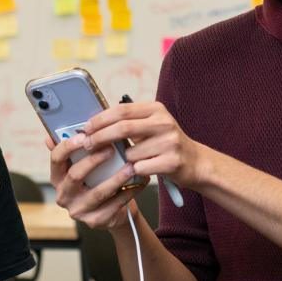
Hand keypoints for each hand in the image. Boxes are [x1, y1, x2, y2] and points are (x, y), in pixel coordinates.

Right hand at [48, 134, 144, 231]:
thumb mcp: (84, 165)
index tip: (85, 135)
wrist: (112, 211)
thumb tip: (52, 134)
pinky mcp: (95, 221)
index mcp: (57, 177)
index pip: (56, 159)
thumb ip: (74, 150)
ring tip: (132, 166)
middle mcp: (64, 195)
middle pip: (75, 175)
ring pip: (98, 192)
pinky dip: (129, 191)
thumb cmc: (97, 181)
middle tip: (112, 148)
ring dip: (116, 177)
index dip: (68, 146)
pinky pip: (114, 204)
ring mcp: (79, 210)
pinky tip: (140, 181)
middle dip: (94, 160)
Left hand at [82, 100, 201, 186]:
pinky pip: (140, 168)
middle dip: (100, 137)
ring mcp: (170, 142)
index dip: (100, 119)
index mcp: (156, 109)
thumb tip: (92, 125)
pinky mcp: (172, 161)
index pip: (121, 110)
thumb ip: (128, 122)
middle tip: (87, 145)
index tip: (85, 128)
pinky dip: (134, 170)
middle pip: (123, 128)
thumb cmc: (165, 144)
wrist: (196, 162)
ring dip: (124, 160)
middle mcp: (164, 122)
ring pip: (130, 153)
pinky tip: (142, 169)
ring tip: (133, 161)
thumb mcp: (151, 125)